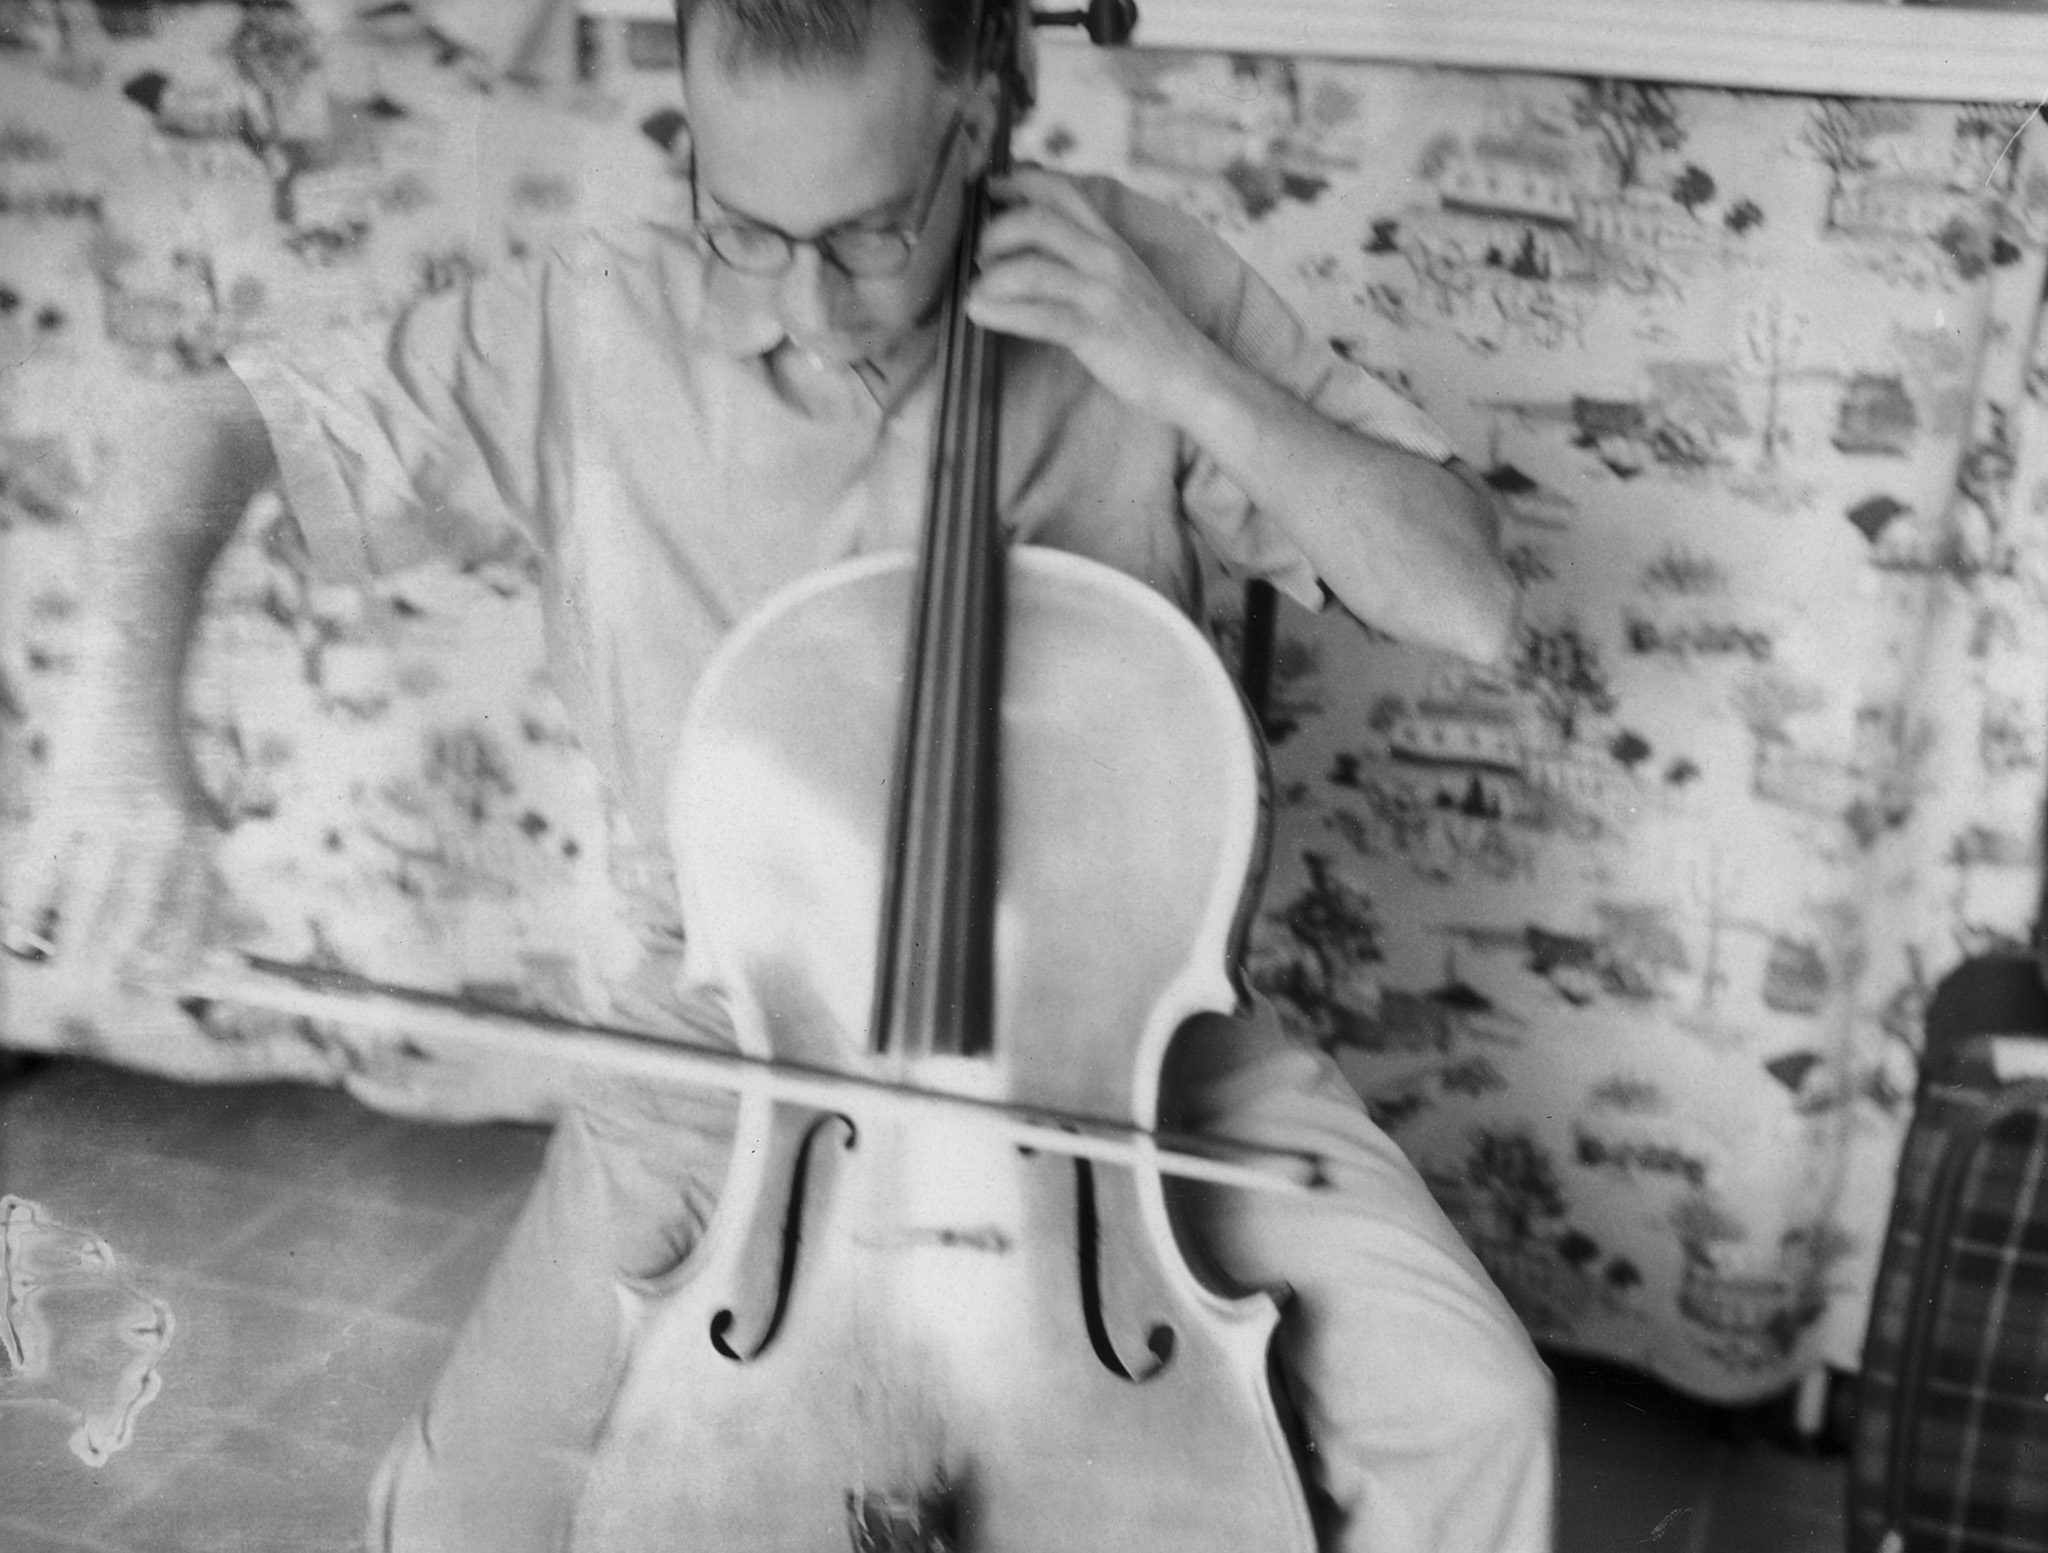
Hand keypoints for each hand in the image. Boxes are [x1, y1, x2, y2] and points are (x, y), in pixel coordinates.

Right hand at [4, 725, 227, 1031]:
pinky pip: (42, 871)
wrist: (131, 695)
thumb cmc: (167, 770)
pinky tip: (22, 932)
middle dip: (113, 965)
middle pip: (136, 918)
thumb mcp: (199, 816)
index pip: (192, 918)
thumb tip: (202, 951)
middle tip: (96, 989)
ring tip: (62, 973)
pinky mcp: (65, 804)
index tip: (151, 988)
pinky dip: (29, 908)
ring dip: (71, 946)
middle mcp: (161, 832)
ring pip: (85, 902)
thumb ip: (199, 877)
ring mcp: (111, 818)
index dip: (171, 961)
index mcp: (200, 839)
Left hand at [968, 166, 1221, 426]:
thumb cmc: (1151, 337)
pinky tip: (978, 314)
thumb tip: (1033, 250)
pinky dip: (999, 311)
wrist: (1191, 376)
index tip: (988, 189)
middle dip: (995, 233)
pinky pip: (1037, 315)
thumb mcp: (1123, 283)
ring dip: (991, 279)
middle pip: (1036, 221)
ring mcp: (1102, 293)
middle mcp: (1106, 257)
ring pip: (1030, 268)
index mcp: (1111, 242)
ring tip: (974, 294)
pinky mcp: (1095, 330)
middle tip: (979, 257)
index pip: (1061, 191)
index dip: (1017, 182)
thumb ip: (1085, 260)